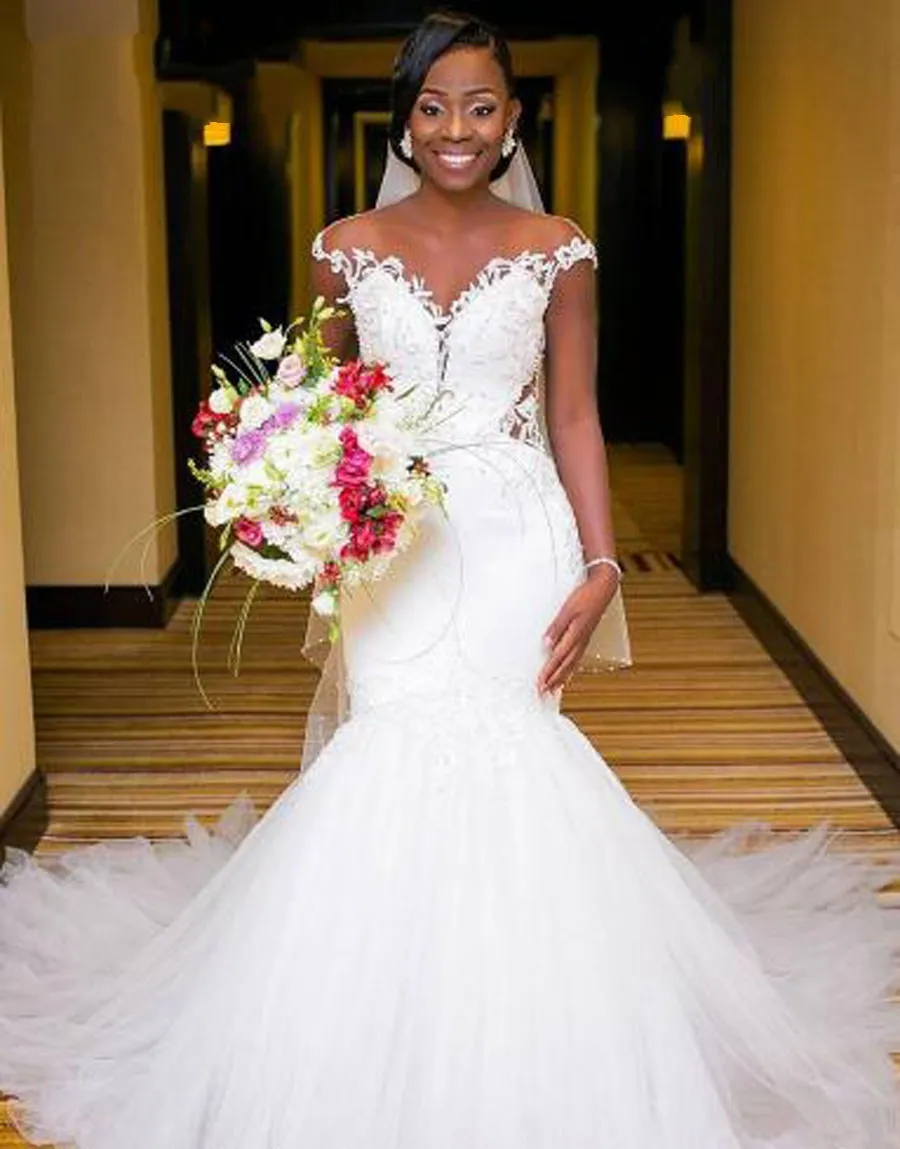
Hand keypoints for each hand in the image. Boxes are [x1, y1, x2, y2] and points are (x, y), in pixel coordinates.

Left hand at [537, 570, 618, 694]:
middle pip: (565, 666)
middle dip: (553, 680)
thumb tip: (546, 644)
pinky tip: (567, 672)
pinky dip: (570, 668)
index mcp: (575, 635)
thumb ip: (556, 627)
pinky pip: (577, 658)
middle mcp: (580, 641)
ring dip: (561, 677)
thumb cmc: (585, 597)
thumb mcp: (567, 609)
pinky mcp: (586, 637)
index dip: (548, 673)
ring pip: (572, 664)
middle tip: (543, 692)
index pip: (558, 658)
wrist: (603, 589)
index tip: (540, 684)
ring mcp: (584, 640)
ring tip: (553, 688)